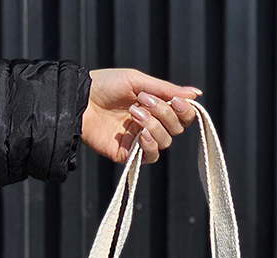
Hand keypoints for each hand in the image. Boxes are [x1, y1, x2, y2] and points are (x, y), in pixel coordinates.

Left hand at [81, 68, 199, 164]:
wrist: (80, 100)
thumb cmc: (106, 85)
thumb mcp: (138, 81)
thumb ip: (167, 90)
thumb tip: (197, 94)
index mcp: (156, 106)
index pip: (182, 115)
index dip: (185, 110)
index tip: (177, 101)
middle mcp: (151, 124)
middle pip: (176, 128)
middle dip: (164, 113)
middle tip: (144, 101)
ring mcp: (140, 140)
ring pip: (165, 141)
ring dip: (153, 125)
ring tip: (133, 112)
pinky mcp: (129, 154)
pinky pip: (151, 156)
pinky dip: (150, 145)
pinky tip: (140, 134)